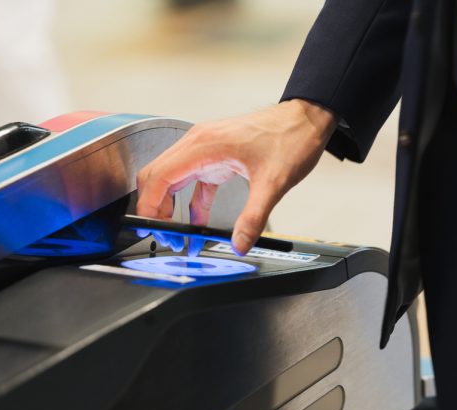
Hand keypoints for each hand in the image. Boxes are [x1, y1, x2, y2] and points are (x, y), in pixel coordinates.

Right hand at [136, 99, 336, 255]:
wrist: (307, 119)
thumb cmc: (290, 138)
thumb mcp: (273, 183)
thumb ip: (253, 217)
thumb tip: (238, 244)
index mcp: (203, 146)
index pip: (158, 177)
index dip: (149, 207)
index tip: (152, 230)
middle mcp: (197, 143)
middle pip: (157, 177)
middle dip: (155, 210)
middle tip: (166, 238)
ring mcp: (204, 148)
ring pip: (170, 179)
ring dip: (169, 207)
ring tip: (178, 235)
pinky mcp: (215, 156)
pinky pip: (193, 182)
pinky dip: (190, 203)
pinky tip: (198, 223)